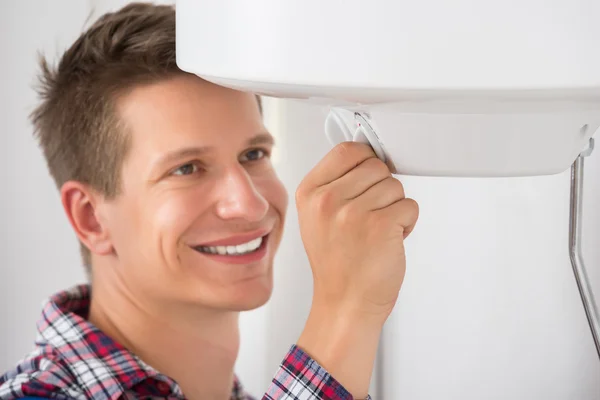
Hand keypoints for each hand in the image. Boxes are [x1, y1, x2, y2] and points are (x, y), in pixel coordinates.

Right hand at [296, 141, 417, 320]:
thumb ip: (335, 185)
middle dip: (382, 189)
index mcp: (310, 193)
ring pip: (395, 186)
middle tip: (369, 216)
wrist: (345, 303)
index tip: (368, 176)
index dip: (365, 160)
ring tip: (377, 231)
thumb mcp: (317, 218)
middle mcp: (328, 200)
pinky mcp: (381, 226)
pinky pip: (410, 206)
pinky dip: (407, 223)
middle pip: (376, 166)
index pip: (347, 150)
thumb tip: (365, 157)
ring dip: (395, 207)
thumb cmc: (336, 264)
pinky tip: (388, 240)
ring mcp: (353, 212)